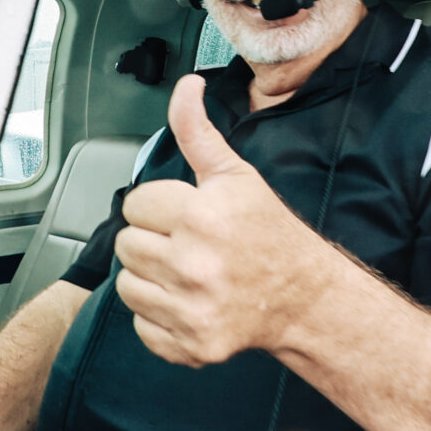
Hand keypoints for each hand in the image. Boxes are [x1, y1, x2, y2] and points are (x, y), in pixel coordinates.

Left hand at [114, 74, 330, 366]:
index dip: (158, 206)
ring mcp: (193, 309)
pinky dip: (159, 318)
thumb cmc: (268, 233)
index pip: (136, 204)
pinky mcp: (192, 344)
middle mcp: (195, 264)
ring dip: (150, 278)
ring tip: (186, 272)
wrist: (304, 296)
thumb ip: (197, 131)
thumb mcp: (235, 174)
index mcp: (202, 216)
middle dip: (152, 240)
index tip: (185, 214)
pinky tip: (189, 302)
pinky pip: (143, 327)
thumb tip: (185, 86)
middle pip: (126, 245)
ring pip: (128, 286)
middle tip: (186, 243)